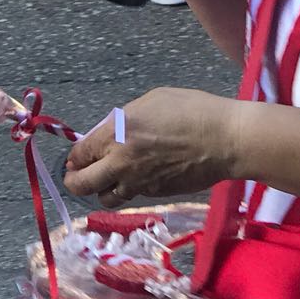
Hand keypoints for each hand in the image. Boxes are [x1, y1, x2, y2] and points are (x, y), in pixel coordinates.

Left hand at [64, 87, 241, 207]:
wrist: (225, 141)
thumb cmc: (192, 110)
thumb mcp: (152, 100)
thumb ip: (123, 119)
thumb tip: (109, 134)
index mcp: (116, 133)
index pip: (80, 154)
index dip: (74, 157)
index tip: (76, 157)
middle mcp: (121, 162)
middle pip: (82, 185)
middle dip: (74, 181)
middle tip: (78, 175)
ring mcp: (138, 183)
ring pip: (106, 197)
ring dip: (103, 189)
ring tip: (111, 178)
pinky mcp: (155, 195)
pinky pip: (132, 196)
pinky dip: (131, 188)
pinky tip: (143, 175)